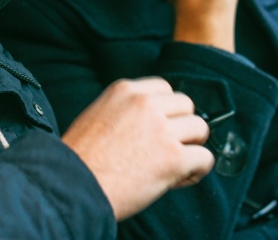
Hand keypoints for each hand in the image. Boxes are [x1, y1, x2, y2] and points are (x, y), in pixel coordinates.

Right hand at [62, 77, 213, 220]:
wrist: (72, 187)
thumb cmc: (80, 161)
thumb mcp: (97, 116)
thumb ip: (125, 110)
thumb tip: (152, 120)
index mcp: (125, 91)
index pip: (164, 89)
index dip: (166, 112)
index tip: (158, 129)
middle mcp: (146, 104)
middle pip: (186, 105)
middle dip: (181, 127)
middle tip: (168, 149)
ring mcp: (162, 130)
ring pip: (200, 128)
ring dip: (191, 147)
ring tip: (176, 166)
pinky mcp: (173, 158)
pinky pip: (205, 158)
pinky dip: (197, 171)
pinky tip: (179, 179)